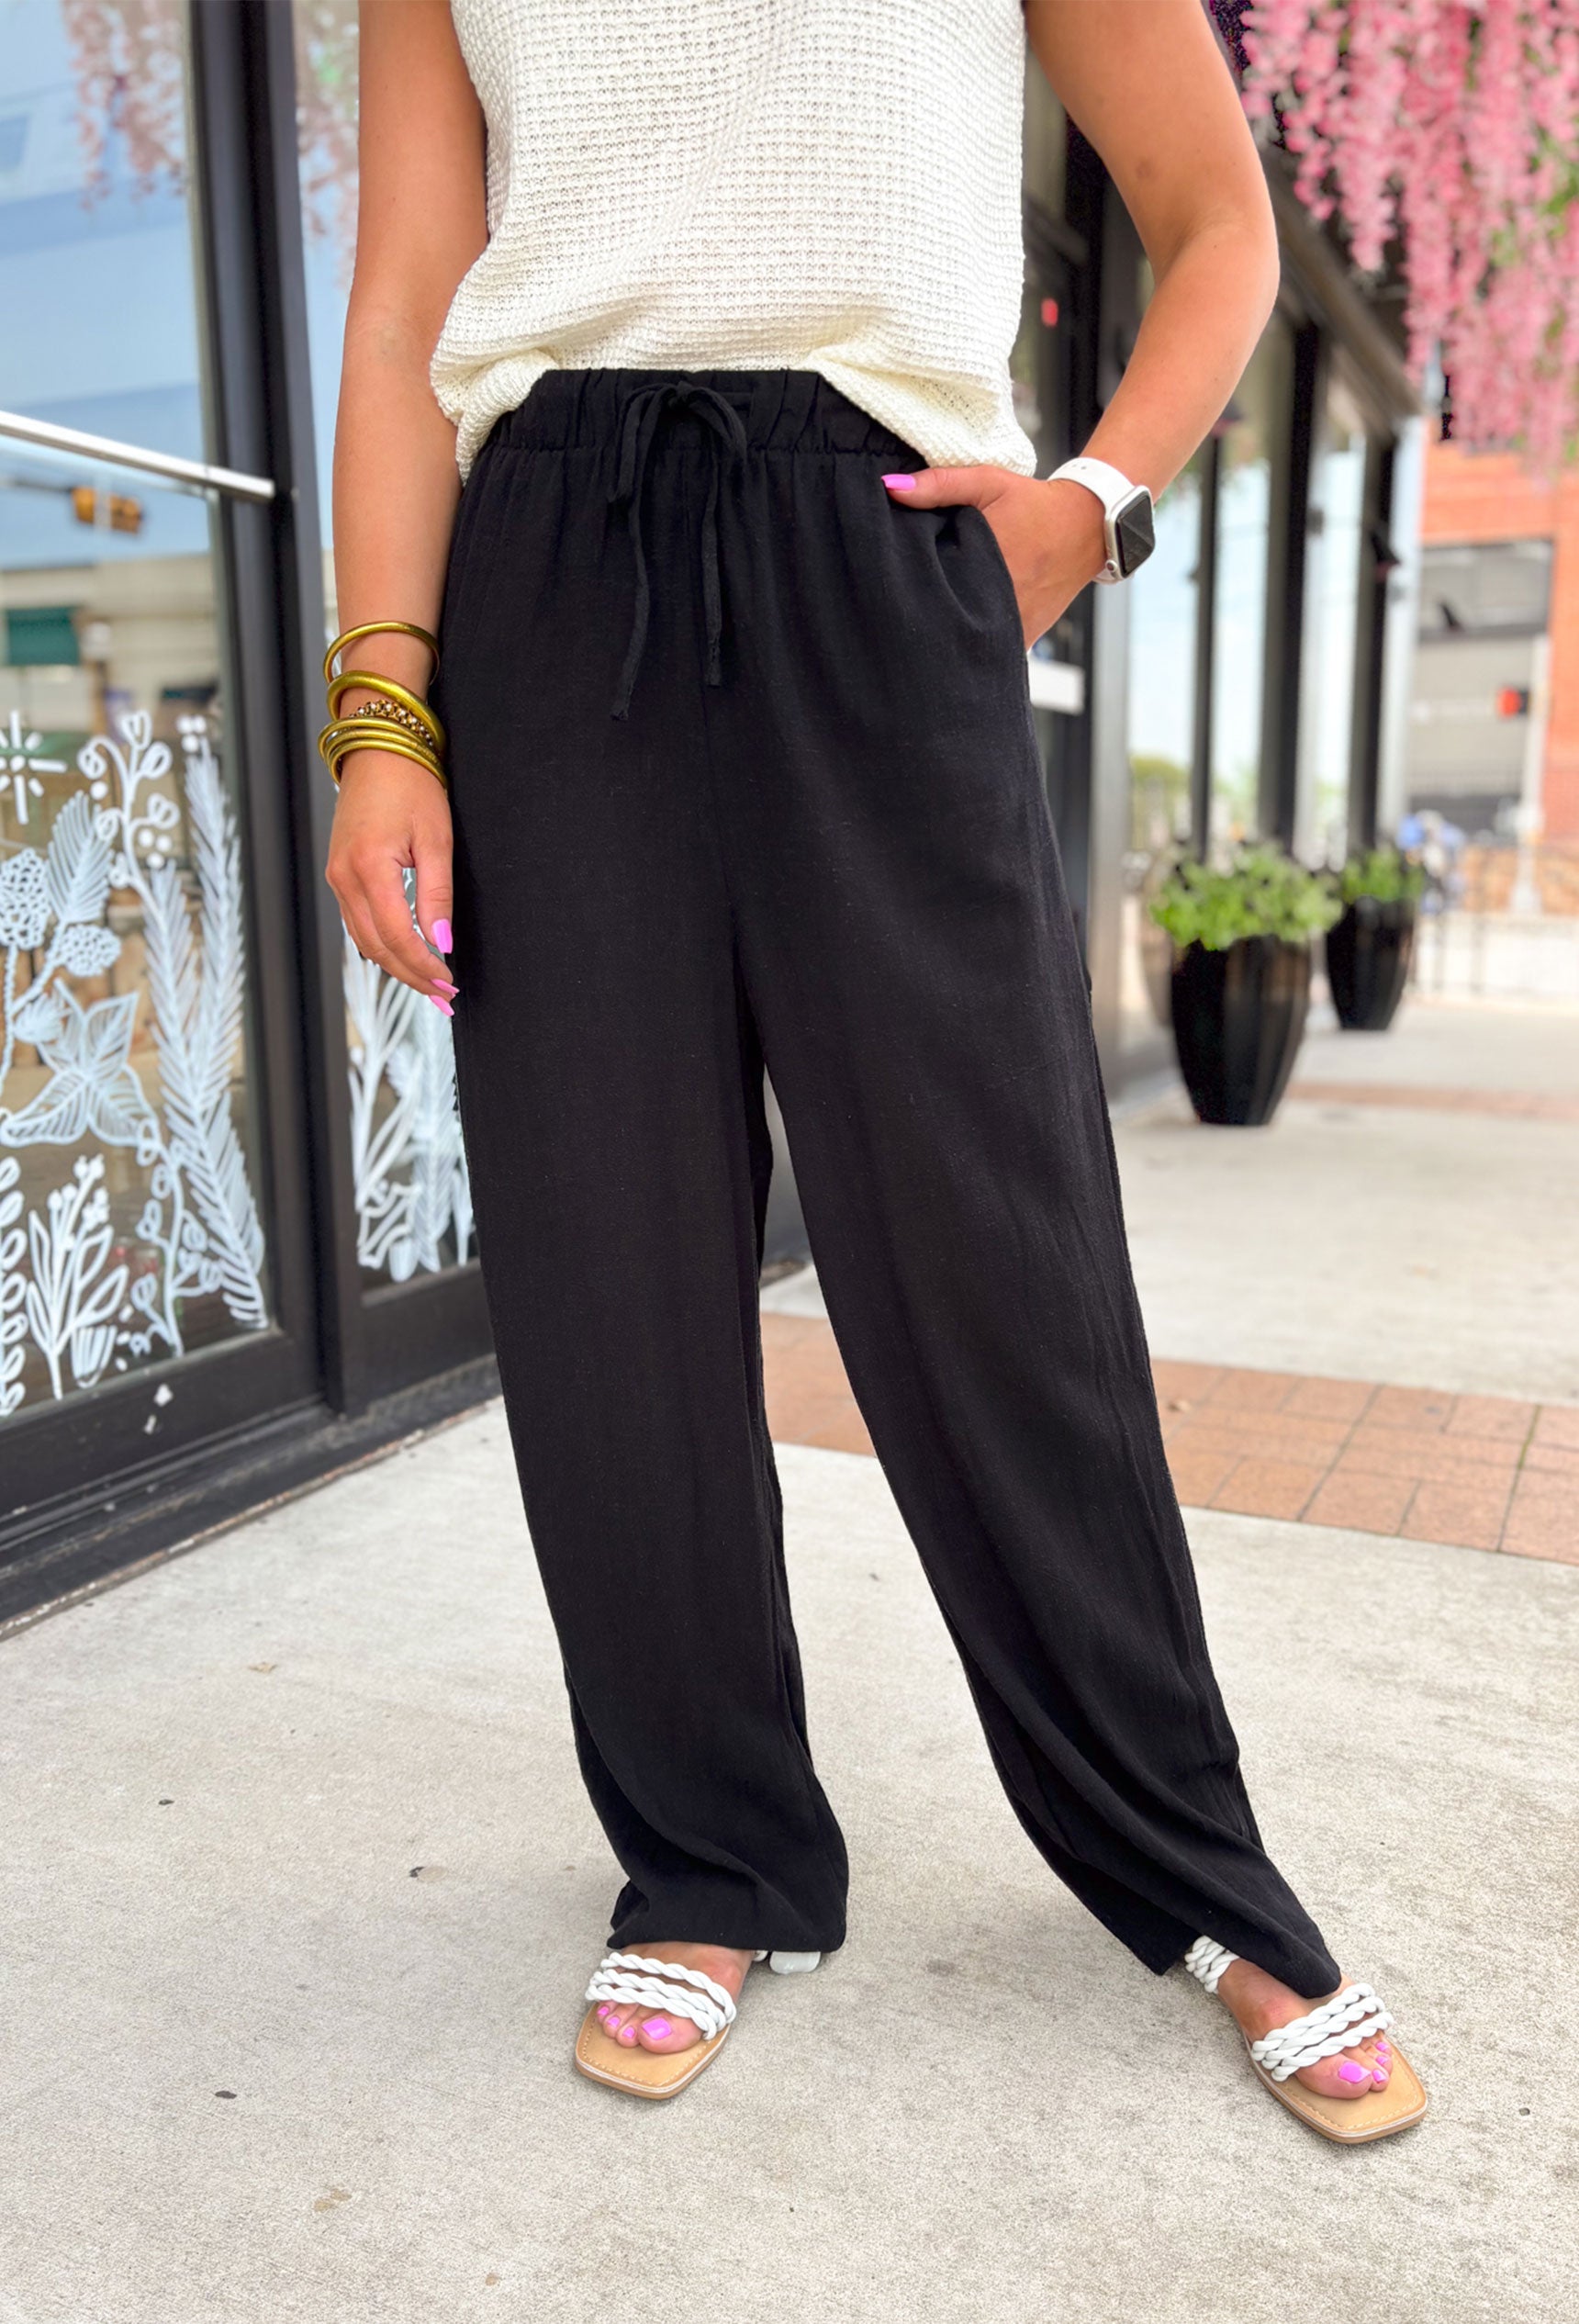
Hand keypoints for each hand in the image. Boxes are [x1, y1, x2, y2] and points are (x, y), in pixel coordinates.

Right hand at [325, 751, 458, 1012]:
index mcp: (369, 869)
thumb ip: (436, 896)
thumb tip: (442, 944)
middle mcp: (344, 878)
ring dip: (396, 966)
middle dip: (411, 976)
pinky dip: (380, 944)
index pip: (396, 938)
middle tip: (443, 998)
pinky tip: (404, 956)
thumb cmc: (412, 786)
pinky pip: (357, 922)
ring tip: (428, 984)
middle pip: (376, 947)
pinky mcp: (339, 873)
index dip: (423, 967)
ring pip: (364, 940)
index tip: (448, 985)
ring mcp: (337, 877)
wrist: (379, 750)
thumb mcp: (436, 840)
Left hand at [883, 467, 1109, 646]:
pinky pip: (994, 652)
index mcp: (986, 565)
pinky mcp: (1027, 637)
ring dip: (952, 638)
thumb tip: (890, 487)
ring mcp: (1016, 626)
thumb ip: (939, 484)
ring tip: (930, 629)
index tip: (892, 594)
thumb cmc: (1033, 503)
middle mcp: (1003, 603)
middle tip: (902, 614)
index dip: (909, 596)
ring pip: (972, 646)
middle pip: (949, 625)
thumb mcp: (986, 482)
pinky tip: (960, 637)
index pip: (933, 594)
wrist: (1087, 525)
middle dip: (927, 622)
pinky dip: (977, 647)